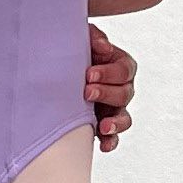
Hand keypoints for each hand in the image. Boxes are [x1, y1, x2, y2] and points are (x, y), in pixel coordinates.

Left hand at [86, 26, 137, 148]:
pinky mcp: (105, 125)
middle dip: (106, 94)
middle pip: (125, 94)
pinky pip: (114, 137)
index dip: (108, 73)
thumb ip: (94, 37)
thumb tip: (103, 47)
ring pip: (125, 118)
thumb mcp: (83, 38)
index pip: (124, 70)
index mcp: (121, 66)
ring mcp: (115, 109)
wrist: (57, 69)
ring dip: (115, 123)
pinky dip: (110, 142)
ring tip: (103, 126)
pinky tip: (102, 145)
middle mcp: (123, 89)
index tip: (88, 74)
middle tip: (86, 93)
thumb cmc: (74, 51)